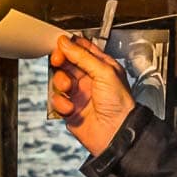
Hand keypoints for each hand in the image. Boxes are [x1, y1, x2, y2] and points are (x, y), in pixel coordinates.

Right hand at [49, 35, 134, 156]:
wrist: (116, 133)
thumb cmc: (119, 105)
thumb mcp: (104, 72)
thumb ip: (83, 56)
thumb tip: (66, 43)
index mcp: (101, 67)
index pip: (81, 49)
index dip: (70, 46)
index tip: (61, 45)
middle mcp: (89, 79)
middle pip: (67, 63)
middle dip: (60, 62)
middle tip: (58, 62)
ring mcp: (79, 94)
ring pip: (59, 80)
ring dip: (60, 82)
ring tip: (68, 88)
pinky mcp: (70, 109)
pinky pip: (57, 100)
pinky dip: (61, 102)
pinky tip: (70, 107)